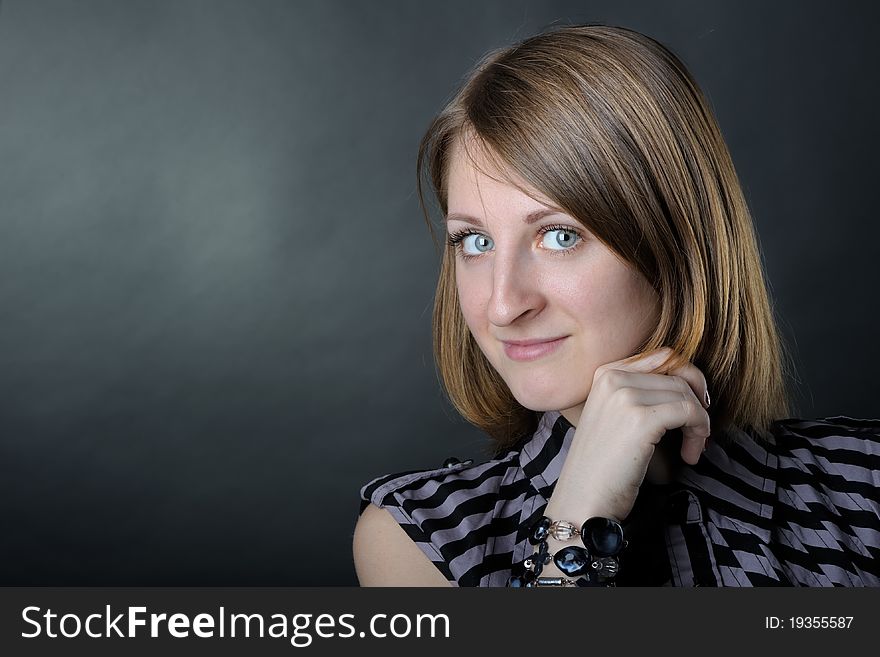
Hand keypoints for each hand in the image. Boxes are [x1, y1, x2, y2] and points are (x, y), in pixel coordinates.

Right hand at [553, 347, 710, 522]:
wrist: (583, 500)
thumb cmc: (602, 466)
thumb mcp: (616, 417)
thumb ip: (641, 392)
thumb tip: (689, 381)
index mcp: (605, 373)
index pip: (664, 356)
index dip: (688, 380)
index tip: (693, 408)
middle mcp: (612, 378)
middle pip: (679, 375)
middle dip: (698, 403)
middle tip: (697, 432)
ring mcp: (625, 396)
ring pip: (686, 394)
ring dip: (699, 423)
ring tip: (691, 449)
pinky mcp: (641, 419)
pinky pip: (689, 412)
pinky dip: (698, 433)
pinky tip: (689, 455)